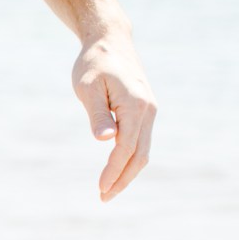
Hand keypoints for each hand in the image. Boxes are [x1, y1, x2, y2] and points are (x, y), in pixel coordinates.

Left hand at [71, 32, 155, 201]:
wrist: (110, 41)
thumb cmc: (94, 63)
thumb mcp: (88, 87)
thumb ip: (97, 114)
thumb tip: (106, 140)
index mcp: (136, 105)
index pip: (125, 148)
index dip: (113, 171)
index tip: (100, 188)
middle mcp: (148, 110)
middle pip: (140, 155)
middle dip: (123, 179)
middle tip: (103, 198)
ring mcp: (149, 111)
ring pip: (143, 150)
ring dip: (127, 172)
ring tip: (107, 190)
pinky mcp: (145, 111)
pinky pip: (141, 141)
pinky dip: (130, 159)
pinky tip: (116, 170)